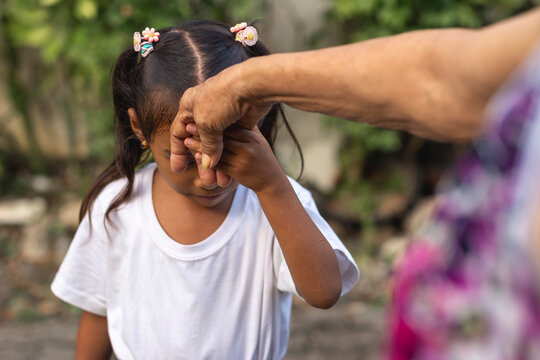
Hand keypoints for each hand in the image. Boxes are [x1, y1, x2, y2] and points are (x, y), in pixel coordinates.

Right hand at [170, 64, 271, 182]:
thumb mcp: (207, 124)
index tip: (178, 170)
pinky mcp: (238, 121)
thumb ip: (207, 146)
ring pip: (216, 145)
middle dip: (202, 162)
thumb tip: (208, 165)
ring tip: (220, 181)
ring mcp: (222, 116)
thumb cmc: (222, 98)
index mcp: (190, 105)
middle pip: (199, 141)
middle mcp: (204, 110)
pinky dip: (229, 157)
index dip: (178, 152)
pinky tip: (229, 171)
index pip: (179, 132)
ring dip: (217, 163)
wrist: (251, 86)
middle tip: (206, 180)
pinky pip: (231, 144)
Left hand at [185, 125, 285, 193]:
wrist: (271, 181)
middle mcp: (249, 145)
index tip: (199, 115)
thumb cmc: (262, 157)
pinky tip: (196, 156)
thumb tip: (232, 112)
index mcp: (252, 136)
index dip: (214, 120)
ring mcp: (244, 159)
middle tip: (188, 126)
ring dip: (201, 146)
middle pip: (223, 136)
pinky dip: (207, 160)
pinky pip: (220, 165)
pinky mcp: (238, 171)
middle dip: (204, 131)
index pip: (231, 125)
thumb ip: (246, 128)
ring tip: (186, 141)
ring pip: (219, 151)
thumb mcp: (258, 140)